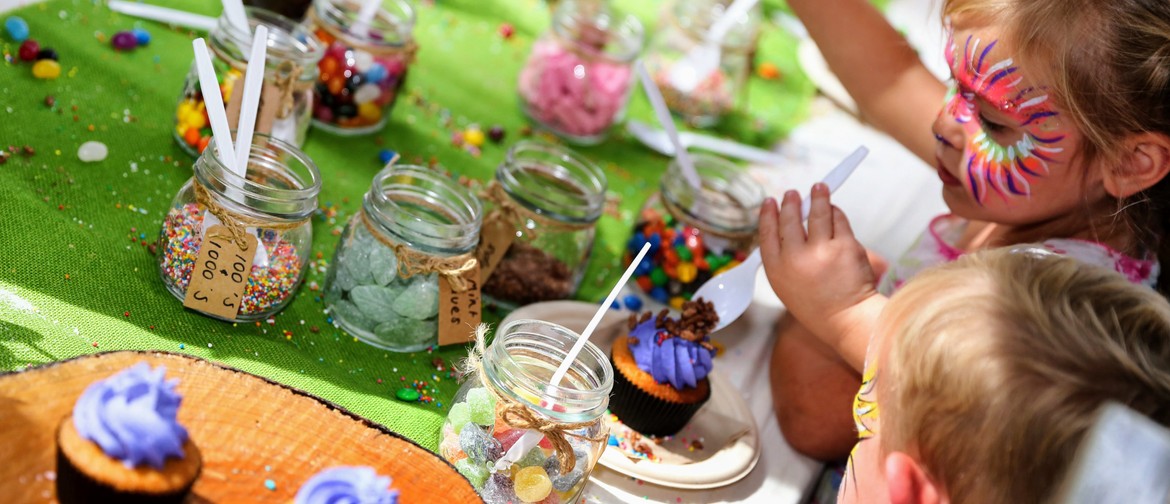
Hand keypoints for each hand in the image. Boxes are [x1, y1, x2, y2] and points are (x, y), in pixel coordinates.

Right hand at [758, 183, 884, 369]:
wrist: (847, 320)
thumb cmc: (818, 306)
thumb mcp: (787, 287)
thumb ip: (784, 260)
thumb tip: (790, 227)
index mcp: (776, 270)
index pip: (766, 233)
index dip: (767, 215)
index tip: (769, 202)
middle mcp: (794, 258)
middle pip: (789, 220)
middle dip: (790, 202)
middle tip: (793, 193)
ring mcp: (819, 250)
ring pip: (815, 213)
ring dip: (816, 196)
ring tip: (819, 187)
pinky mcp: (843, 245)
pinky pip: (837, 220)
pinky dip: (835, 212)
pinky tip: (834, 208)